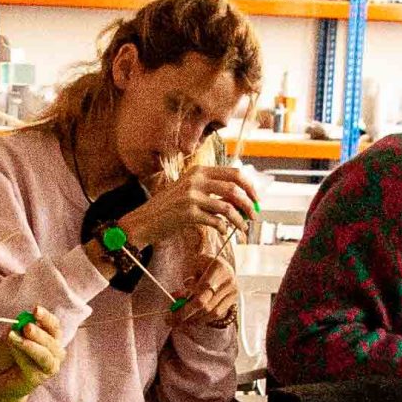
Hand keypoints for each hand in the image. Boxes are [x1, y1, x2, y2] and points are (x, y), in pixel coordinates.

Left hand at [0, 307, 63, 401]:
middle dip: (39, 332)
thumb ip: (17, 328)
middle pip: (52, 339)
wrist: (1, 379)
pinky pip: (32, 365)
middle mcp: (55, 352)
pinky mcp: (40, 378)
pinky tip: (12, 348)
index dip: (46, 317)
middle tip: (26, 326)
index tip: (36, 309)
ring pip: (45, 354)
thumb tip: (23, 321)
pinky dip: (21, 355)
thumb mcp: (10, 336)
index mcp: (50, 338)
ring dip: (30, 345)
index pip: (54, 326)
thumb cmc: (9, 355)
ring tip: (13, 337)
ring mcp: (50, 367)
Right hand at [119, 165, 259, 248]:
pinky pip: (216, 221)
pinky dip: (224, 228)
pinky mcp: (188, 213)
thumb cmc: (169, 208)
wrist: (144, 221)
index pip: (234, 173)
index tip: (257, 199)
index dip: (250, 186)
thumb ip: (211, 190)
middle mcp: (195, 179)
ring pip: (228, 207)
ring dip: (240, 220)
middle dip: (249, 203)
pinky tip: (224, 231)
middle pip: (234, 188)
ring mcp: (191, 196)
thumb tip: (241, 197)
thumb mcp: (189, 190)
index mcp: (198, 170)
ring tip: (243, 228)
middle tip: (255, 215)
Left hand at [173, 249, 238, 328]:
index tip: (174, 309)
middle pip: (207, 304)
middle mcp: (229, 280)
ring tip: (181, 320)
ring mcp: (233, 290)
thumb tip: (178, 298)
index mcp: (218, 268)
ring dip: (195, 318)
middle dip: (187, 314)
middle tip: (173, 319)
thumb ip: (187, 282)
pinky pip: (218, 314)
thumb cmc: (203, 264)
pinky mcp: (234, 299)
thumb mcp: (193, 267)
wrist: (220, 263)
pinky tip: (193, 318)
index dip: (188, 301)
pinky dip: (204, 319)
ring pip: (212, 312)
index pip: (204, 288)